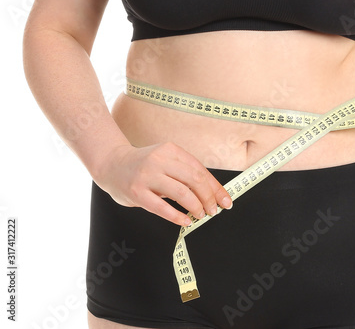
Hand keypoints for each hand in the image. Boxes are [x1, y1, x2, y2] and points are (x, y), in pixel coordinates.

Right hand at [92, 143, 232, 225]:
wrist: (110, 164)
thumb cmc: (145, 166)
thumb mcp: (167, 161)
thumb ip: (186, 173)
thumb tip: (215, 194)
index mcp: (171, 150)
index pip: (200, 170)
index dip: (216, 188)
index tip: (226, 202)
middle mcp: (159, 160)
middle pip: (195, 180)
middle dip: (209, 198)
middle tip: (213, 211)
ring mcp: (146, 176)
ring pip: (181, 193)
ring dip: (196, 207)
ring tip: (200, 215)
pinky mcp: (136, 192)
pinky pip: (161, 207)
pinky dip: (177, 216)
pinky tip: (185, 221)